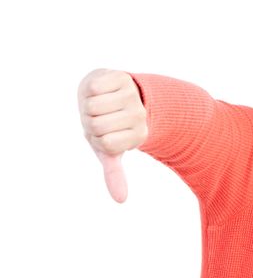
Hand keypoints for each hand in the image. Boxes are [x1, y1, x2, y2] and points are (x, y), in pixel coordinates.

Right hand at [77, 69, 147, 202]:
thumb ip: (114, 174)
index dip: (97, 139)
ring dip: (89, 105)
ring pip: (92, 106)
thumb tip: (121, 200)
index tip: (105, 134)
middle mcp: (139, 115)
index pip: (105, 143)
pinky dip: (90, 89)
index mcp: (139, 135)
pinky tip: (100, 90)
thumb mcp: (110, 151)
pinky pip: (94, 87)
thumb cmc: (109, 126)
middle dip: (90, 122)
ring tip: (100, 104)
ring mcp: (132, 95)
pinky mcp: (121, 77)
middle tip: (101, 117)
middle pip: (96, 125)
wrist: (115, 94)